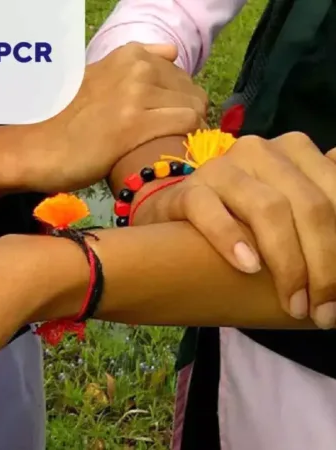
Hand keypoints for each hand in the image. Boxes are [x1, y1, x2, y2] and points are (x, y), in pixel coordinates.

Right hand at [21, 42, 206, 192]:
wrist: (35, 148)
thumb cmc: (65, 120)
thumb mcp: (99, 78)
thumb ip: (136, 63)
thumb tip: (171, 52)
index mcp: (128, 55)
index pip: (180, 75)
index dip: (176, 102)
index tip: (161, 121)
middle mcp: (136, 68)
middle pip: (191, 92)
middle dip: (183, 117)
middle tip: (162, 140)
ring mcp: (136, 95)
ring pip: (193, 108)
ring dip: (185, 131)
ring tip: (161, 147)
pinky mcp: (134, 125)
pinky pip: (186, 125)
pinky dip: (182, 139)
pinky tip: (162, 151)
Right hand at [133, 132, 335, 327]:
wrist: (170, 226)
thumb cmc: (241, 225)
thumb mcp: (291, 215)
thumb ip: (324, 216)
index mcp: (297, 152)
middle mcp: (261, 152)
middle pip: (310, 206)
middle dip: (323, 265)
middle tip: (321, 312)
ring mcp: (220, 168)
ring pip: (268, 208)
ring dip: (288, 263)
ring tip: (293, 303)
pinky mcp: (186, 190)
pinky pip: (209, 211)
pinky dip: (230, 239)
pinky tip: (248, 267)